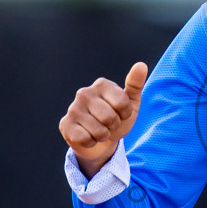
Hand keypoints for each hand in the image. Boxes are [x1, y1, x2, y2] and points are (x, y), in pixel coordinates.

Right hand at [59, 62, 147, 178]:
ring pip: (98, 131)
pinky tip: (88, 136)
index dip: (125, 114)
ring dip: (103, 136)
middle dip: (113, 126)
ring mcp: (73, 108)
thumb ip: (135, 84)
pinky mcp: (65, 124)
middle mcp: (84, 93)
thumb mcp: (131, 103)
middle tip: (109, 124)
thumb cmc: (117, 118)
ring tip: (99, 130)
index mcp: (101, 84)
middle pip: (110, 118)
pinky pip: (85, 139)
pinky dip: (91, 142)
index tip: (121, 113)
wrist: (101, 140)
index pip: (122, 102)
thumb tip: (141, 65)